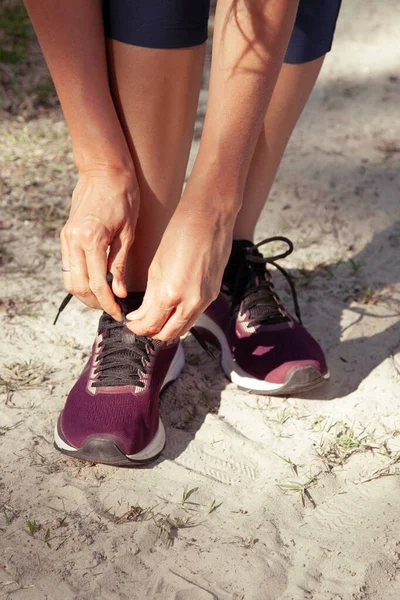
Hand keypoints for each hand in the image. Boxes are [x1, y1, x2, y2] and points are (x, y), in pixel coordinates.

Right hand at [61, 167, 138, 320]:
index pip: (97, 284)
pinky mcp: (65, 235)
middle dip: (94, 302)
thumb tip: (118, 292)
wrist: (103, 170)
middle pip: (77, 287)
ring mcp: (66, 238)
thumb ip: (119, 264)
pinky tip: (94, 282)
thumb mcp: (128, 233)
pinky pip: (68, 266)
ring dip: (84, 293)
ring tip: (104, 298)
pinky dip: (79, 279)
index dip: (108, 303)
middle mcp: (73, 241)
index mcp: (91, 240)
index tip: (119, 313)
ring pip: (69, 279)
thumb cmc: (123, 197)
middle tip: (112, 308)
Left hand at [125, 176, 239, 340]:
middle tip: (140, 324)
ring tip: (155, 317)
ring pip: (182, 329)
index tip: (131, 323)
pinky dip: (180, 317)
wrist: (209, 219)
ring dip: (167, 328)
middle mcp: (190, 302)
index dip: (137, 328)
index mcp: (170, 293)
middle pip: (167, 334)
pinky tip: (172, 307)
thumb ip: (149, 297)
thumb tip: (139, 316)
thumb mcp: (156, 267)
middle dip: (151, 332)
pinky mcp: (213, 295)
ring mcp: (204, 301)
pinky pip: (194, 316)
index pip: (151, 325)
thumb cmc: (179, 235)